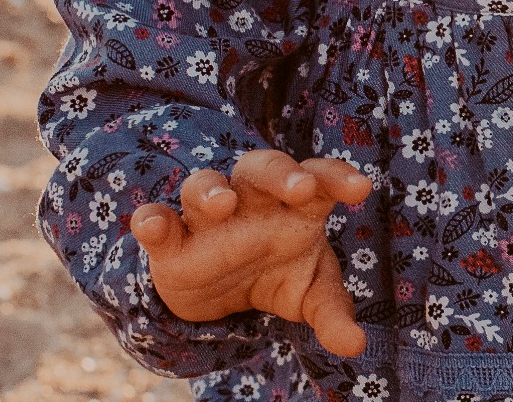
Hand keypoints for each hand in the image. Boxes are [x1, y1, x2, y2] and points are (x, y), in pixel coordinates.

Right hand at [131, 149, 373, 357]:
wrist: (225, 295)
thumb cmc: (279, 272)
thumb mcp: (310, 294)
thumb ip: (332, 313)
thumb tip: (355, 344)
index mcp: (294, 204)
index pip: (318, 177)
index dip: (337, 176)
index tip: (360, 189)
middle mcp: (251, 200)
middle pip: (262, 167)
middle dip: (280, 172)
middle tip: (300, 188)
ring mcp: (208, 217)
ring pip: (203, 184)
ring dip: (211, 190)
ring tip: (223, 204)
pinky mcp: (172, 241)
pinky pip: (157, 220)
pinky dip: (152, 220)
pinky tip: (152, 225)